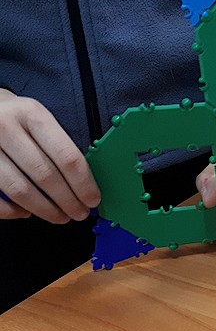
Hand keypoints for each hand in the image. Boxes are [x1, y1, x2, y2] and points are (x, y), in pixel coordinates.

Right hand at [0, 89, 100, 221]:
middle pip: (45, 175)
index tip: (93, 199)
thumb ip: (57, 145)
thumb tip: (85, 183)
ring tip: (60, 216)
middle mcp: (6, 128)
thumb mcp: (38, 119)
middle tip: (80, 213)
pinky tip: (27, 212)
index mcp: (32, 115)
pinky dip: (13, 211)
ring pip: (20, 190)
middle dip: (68, 200)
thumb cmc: (15, 119)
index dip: (83, 183)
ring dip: (45, 209)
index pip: (66, 156)